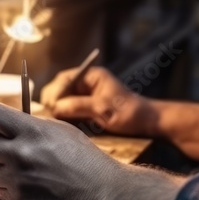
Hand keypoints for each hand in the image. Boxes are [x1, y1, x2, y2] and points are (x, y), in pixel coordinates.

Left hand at [0, 103, 124, 199]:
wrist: (101, 192)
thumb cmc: (85, 159)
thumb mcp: (61, 129)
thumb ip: (32, 125)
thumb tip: (10, 125)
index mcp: (32, 131)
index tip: (3, 126)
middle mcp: (20, 154)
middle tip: (9, 149)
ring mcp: (18, 180)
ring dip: (0, 168)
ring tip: (20, 169)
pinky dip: (8, 188)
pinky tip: (27, 184)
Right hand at [40, 66, 156, 136]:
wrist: (147, 123)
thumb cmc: (128, 112)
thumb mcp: (102, 108)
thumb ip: (78, 106)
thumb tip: (55, 107)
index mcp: (91, 76)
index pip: (65, 78)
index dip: (55, 91)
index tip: (51, 105)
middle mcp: (87, 84)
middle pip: (62, 89)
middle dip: (54, 100)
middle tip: (51, 114)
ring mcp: (87, 96)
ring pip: (64, 100)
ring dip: (59, 109)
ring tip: (55, 119)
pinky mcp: (88, 109)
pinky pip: (71, 110)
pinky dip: (65, 116)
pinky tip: (63, 123)